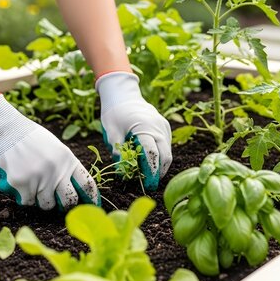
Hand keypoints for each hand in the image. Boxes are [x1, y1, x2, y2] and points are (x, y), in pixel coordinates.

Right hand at [0, 94, 98, 209]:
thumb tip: (74, 188)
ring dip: (42, 200)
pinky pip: (28, 202)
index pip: (86, 183)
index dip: (91, 197)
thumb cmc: (30, 139)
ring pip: (47, 204)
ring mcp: (39, 179)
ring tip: (34, 187)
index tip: (93, 205)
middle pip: (69, 200)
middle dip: (65, 205)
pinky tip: (21, 184)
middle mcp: (56, 170)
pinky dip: (24, 197)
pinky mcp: (22, 185)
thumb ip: (64, 166)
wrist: (6, 131)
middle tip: (60, 205)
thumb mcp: (55, 148)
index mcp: (68, 159)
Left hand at [97, 72, 171, 189]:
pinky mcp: (165, 127)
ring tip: (149, 176)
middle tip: (150, 185)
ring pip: (168, 152)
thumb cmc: (114, 113)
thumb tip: (122, 171)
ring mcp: (164, 127)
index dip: (151, 171)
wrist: (123, 94)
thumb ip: (117, 151)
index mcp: (145, 127)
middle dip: (159, 172)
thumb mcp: (111, 132)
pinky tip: (150, 163)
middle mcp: (159, 127)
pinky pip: (166, 145)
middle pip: (166, 155)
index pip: (152, 154)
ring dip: (160, 165)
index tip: (147, 184)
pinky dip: (161, 156)